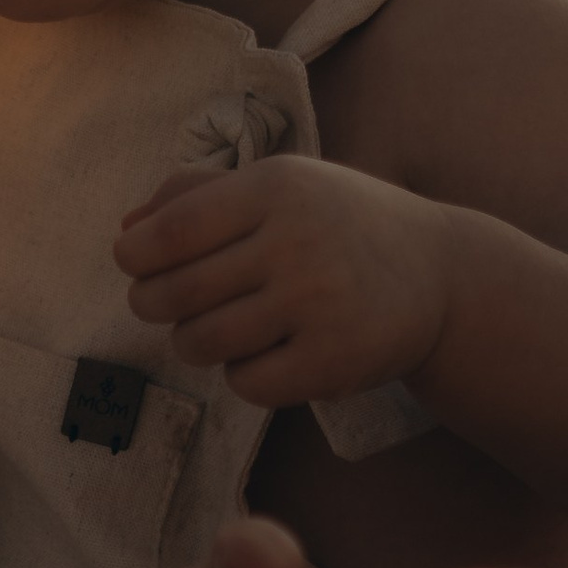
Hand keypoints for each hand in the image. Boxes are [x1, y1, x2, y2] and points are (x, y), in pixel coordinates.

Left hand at [115, 156, 452, 410]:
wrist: (441, 275)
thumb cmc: (339, 222)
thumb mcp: (279, 184)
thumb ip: (197, 195)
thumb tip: (126, 230)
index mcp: (276, 187)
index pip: (169, 233)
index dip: (134, 257)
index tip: (136, 265)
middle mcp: (296, 242)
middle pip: (174, 294)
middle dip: (151, 304)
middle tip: (162, 304)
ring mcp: (318, 304)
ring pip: (202, 343)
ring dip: (193, 342)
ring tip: (214, 328)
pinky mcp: (334, 361)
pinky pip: (245, 384)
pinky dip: (241, 375)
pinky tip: (264, 354)